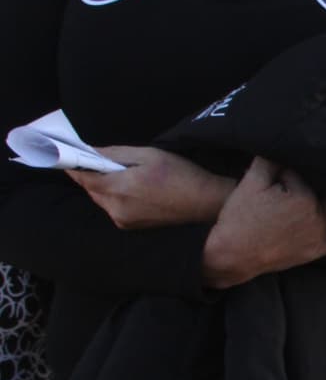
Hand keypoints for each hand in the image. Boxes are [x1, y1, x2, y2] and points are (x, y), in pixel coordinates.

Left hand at [67, 146, 233, 228]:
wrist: (207, 203)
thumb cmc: (182, 175)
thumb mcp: (149, 154)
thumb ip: (115, 154)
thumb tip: (91, 152)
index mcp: (119, 189)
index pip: (82, 176)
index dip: (72, 164)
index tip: (65, 155)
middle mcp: (116, 209)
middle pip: (91, 188)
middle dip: (93, 174)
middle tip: (107, 161)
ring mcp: (123, 221)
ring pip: (101, 199)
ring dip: (106, 186)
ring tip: (129, 175)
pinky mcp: (130, 227)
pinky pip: (113, 208)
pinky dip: (116, 197)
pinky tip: (136, 190)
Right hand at [202, 155, 325, 287]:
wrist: (231, 256)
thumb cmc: (238, 219)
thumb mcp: (250, 183)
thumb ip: (268, 160)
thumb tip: (280, 144)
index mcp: (302, 197)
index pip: (300, 173)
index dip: (284, 171)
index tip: (275, 174)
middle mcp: (316, 216)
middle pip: (320, 188)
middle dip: (309, 179)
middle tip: (297, 176)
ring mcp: (319, 235)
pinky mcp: (317, 250)